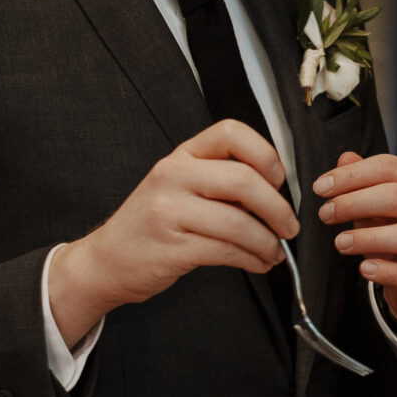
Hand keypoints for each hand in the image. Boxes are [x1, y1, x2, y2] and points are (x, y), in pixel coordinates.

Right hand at [48, 120, 295, 344]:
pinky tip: (258, 262)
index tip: (279, 181)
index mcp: (182, 156)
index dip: (266, 155)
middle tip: (289, 226)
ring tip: (274, 253)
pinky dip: (252, 259)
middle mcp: (174, 176)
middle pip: (244, 180)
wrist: (106, 260)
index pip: (232, 133)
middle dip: (278, 208)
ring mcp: (170, 211)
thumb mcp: (180, 188)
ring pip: (239, 223)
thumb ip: (221, 183)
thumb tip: (275, 196)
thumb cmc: (152, 224)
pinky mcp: (173, 247)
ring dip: (268, 242)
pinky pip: (227, 251)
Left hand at [314, 150, 396, 333]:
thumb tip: (345, 158)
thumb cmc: (396, 234)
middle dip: (354, 203)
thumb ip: (362, 182)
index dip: (352, 175)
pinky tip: (364, 268)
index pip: (388, 167)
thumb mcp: (377, 205)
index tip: (320, 187)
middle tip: (325, 214)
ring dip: (369, 237)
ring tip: (340, 243)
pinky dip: (387, 272)